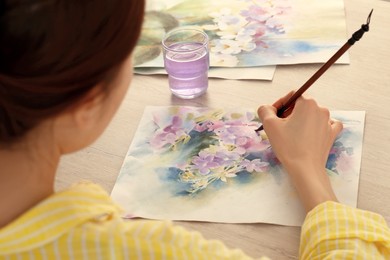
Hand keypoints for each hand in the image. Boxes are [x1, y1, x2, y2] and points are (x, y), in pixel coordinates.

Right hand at [257, 93, 342, 211]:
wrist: (305, 169)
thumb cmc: (288, 146)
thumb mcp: (270, 125)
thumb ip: (265, 110)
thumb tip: (267, 108)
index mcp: (307, 103)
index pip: (291, 96)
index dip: (280, 105)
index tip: (273, 117)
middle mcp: (321, 109)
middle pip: (301, 105)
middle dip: (289, 114)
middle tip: (280, 127)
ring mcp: (329, 122)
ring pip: (312, 115)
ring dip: (301, 121)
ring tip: (292, 134)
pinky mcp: (332, 134)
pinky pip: (326, 124)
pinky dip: (318, 126)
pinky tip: (311, 132)